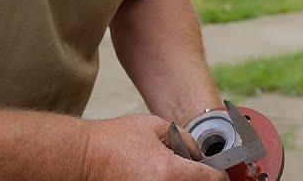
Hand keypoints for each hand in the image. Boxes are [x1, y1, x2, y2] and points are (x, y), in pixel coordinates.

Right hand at [83, 115, 226, 179]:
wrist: (85, 157)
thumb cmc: (115, 141)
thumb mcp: (156, 127)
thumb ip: (186, 140)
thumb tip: (200, 155)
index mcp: (171, 172)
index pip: (212, 180)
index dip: (218, 174)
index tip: (216, 172)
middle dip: (200, 180)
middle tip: (195, 171)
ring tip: (169, 172)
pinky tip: (158, 176)